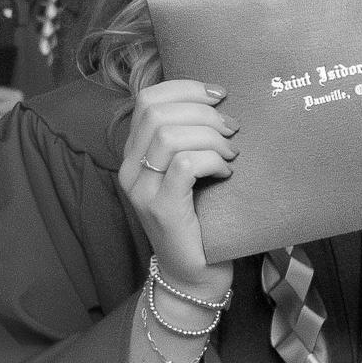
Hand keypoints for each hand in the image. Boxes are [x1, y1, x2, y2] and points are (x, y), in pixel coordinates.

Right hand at [117, 79, 236, 297]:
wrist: (194, 274)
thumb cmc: (200, 219)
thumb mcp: (188, 171)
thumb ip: (189, 138)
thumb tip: (219, 99)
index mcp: (133, 154)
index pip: (147, 99)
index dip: (185, 88)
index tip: (219, 95)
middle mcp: (129, 169)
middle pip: (158, 113)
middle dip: (203, 112)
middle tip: (231, 129)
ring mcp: (141, 190)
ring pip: (170, 136)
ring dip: (211, 137)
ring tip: (230, 154)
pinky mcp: (161, 209)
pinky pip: (186, 165)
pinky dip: (212, 161)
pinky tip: (226, 173)